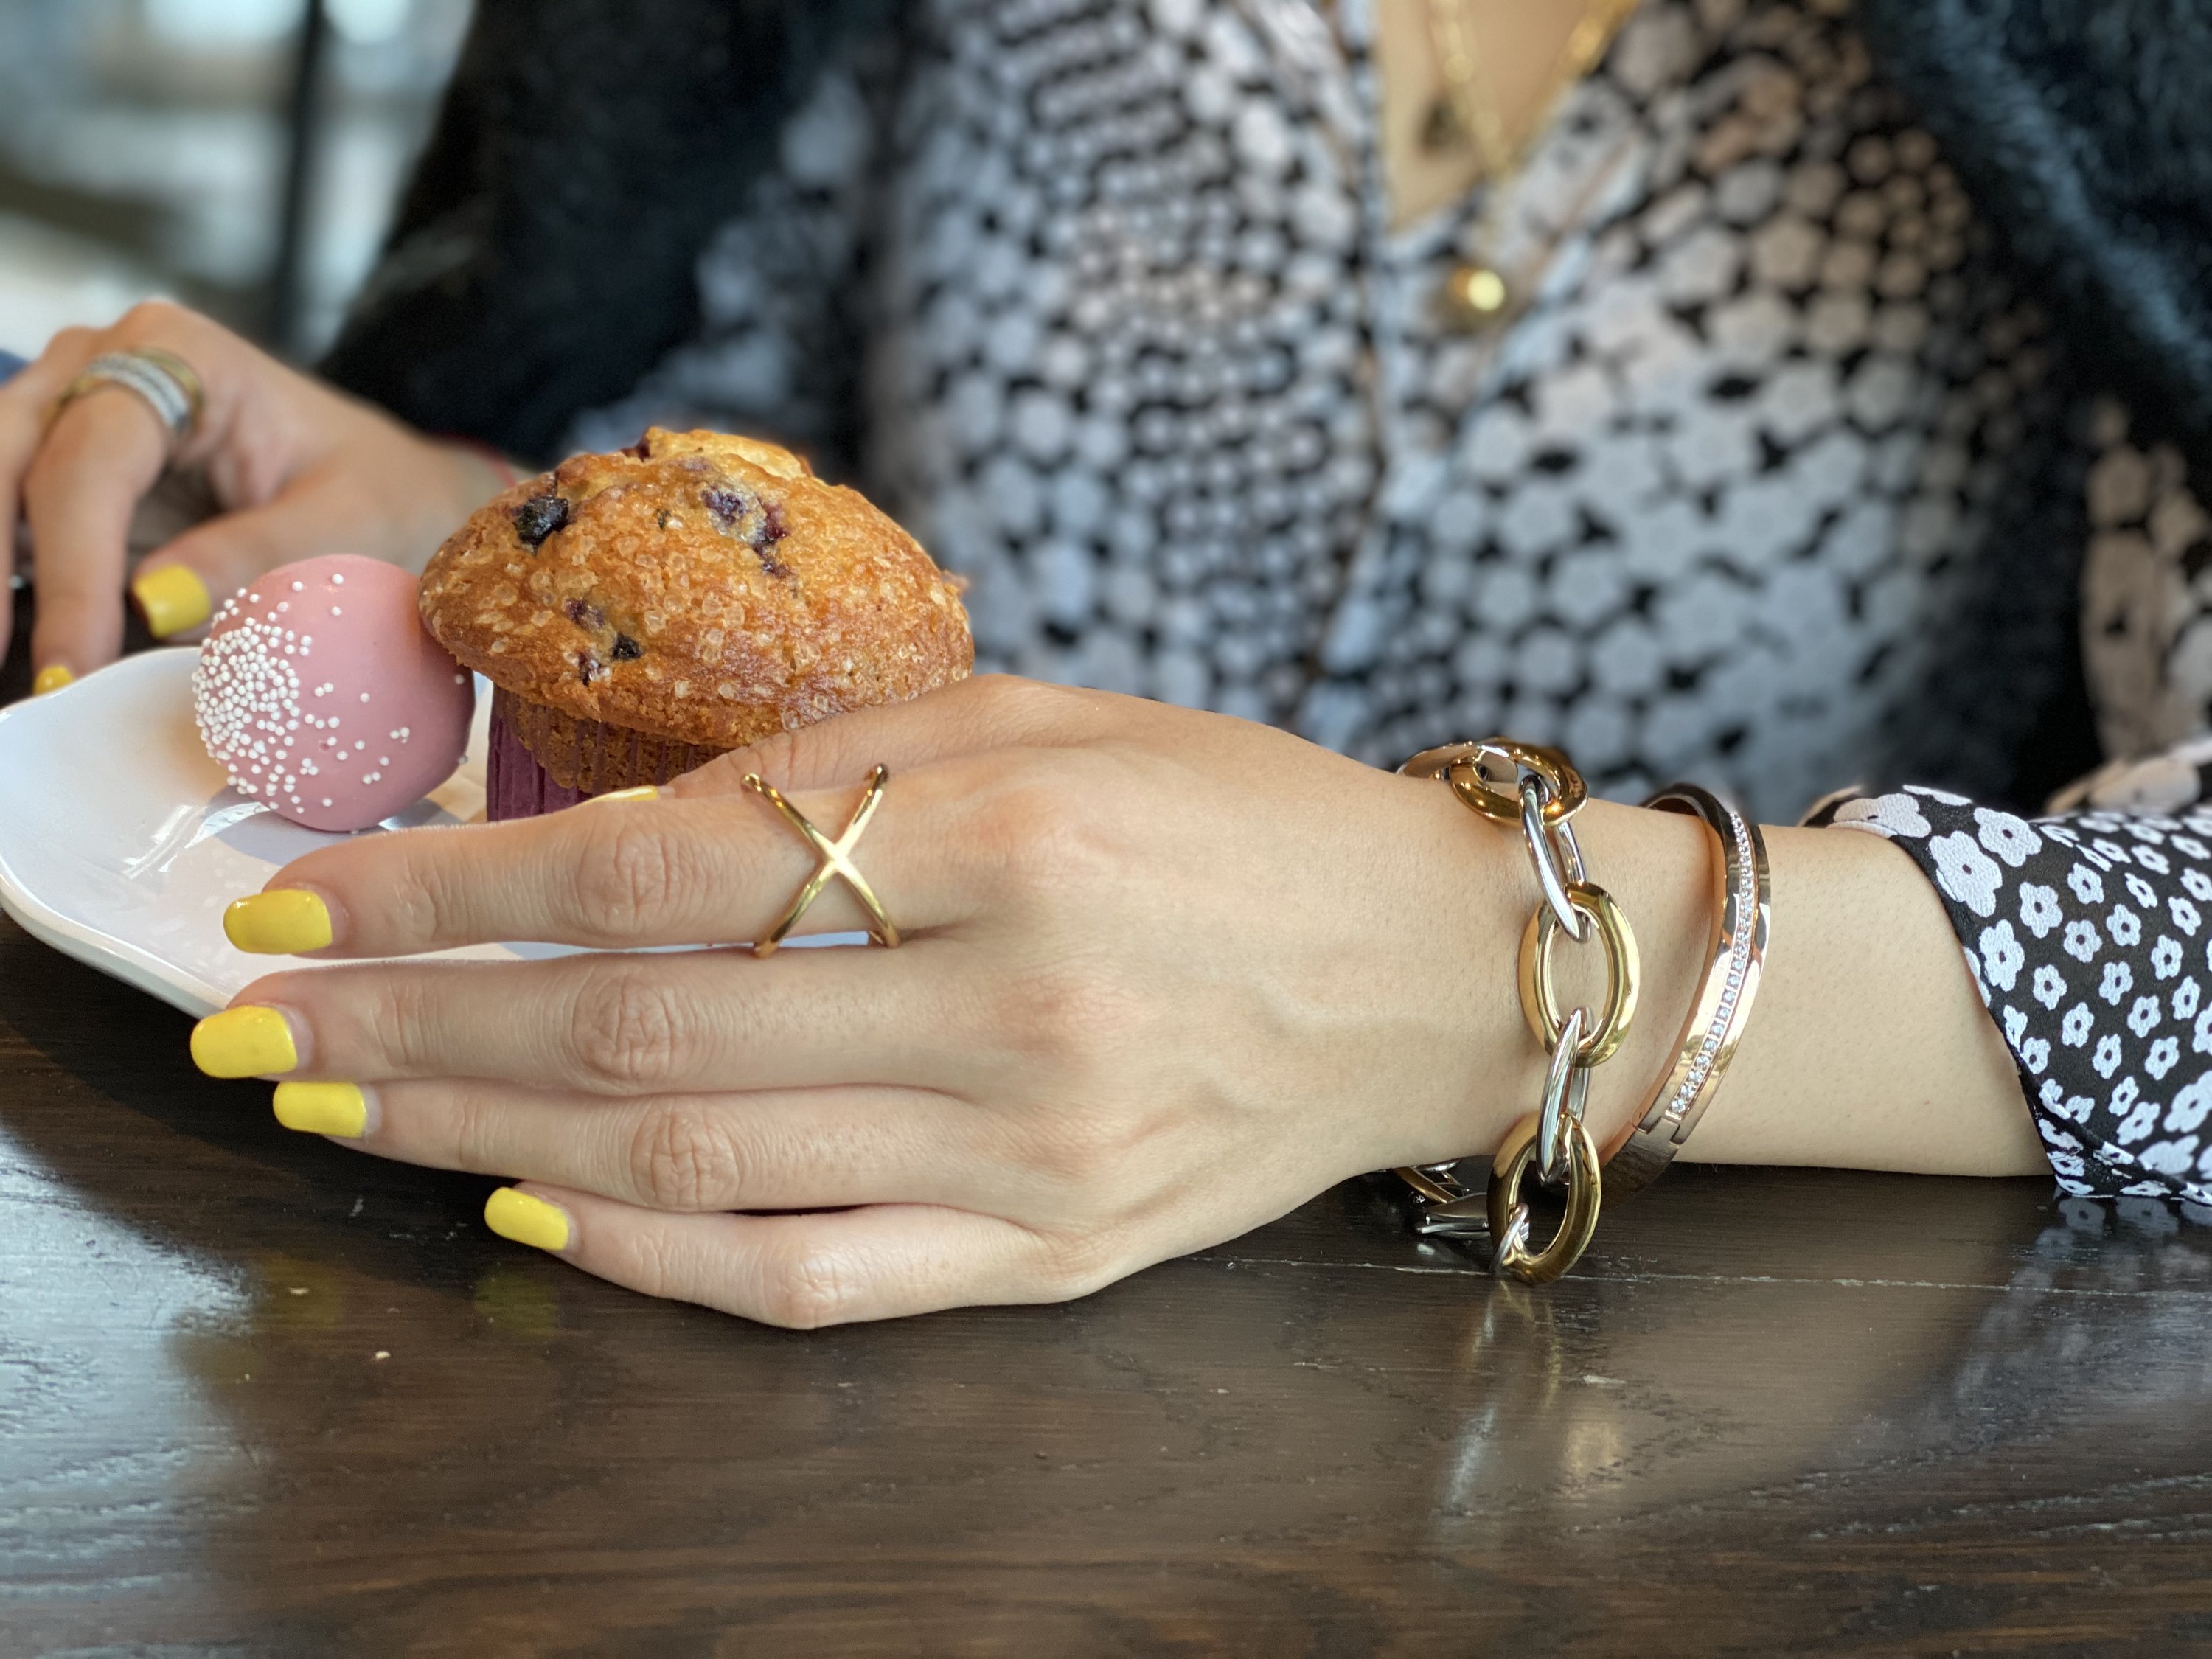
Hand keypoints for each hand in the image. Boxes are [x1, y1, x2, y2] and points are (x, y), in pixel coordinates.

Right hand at [2, 300, 511, 683]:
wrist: (392, 490)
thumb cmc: (378, 492)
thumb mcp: (348, 524)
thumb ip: (257, 557)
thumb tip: (153, 603)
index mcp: (178, 351)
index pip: (93, 462)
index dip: (75, 569)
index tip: (74, 661)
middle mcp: (104, 366)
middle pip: (12, 462)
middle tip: (18, 674)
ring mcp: (73, 414)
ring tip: (5, 668)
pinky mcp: (67, 472)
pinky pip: (20, 525)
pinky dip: (16, 584)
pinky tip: (19, 644)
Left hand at [192, 677, 1626, 1325]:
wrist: (1429, 968)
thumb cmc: (1237, 812)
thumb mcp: (1046, 716)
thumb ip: (833, 764)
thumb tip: (606, 827)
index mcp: (1007, 828)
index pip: (658, 868)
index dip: (450, 892)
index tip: (307, 902)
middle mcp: (1015, 1005)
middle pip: (639, 1037)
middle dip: (419, 1030)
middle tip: (271, 1027)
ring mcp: (1037, 1155)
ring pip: (698, 1170)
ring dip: (491, 1142)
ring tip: (357, 1113)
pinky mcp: (1060, 1255)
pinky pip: (818, 1282)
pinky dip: (656, 1261)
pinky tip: (542, 1214)